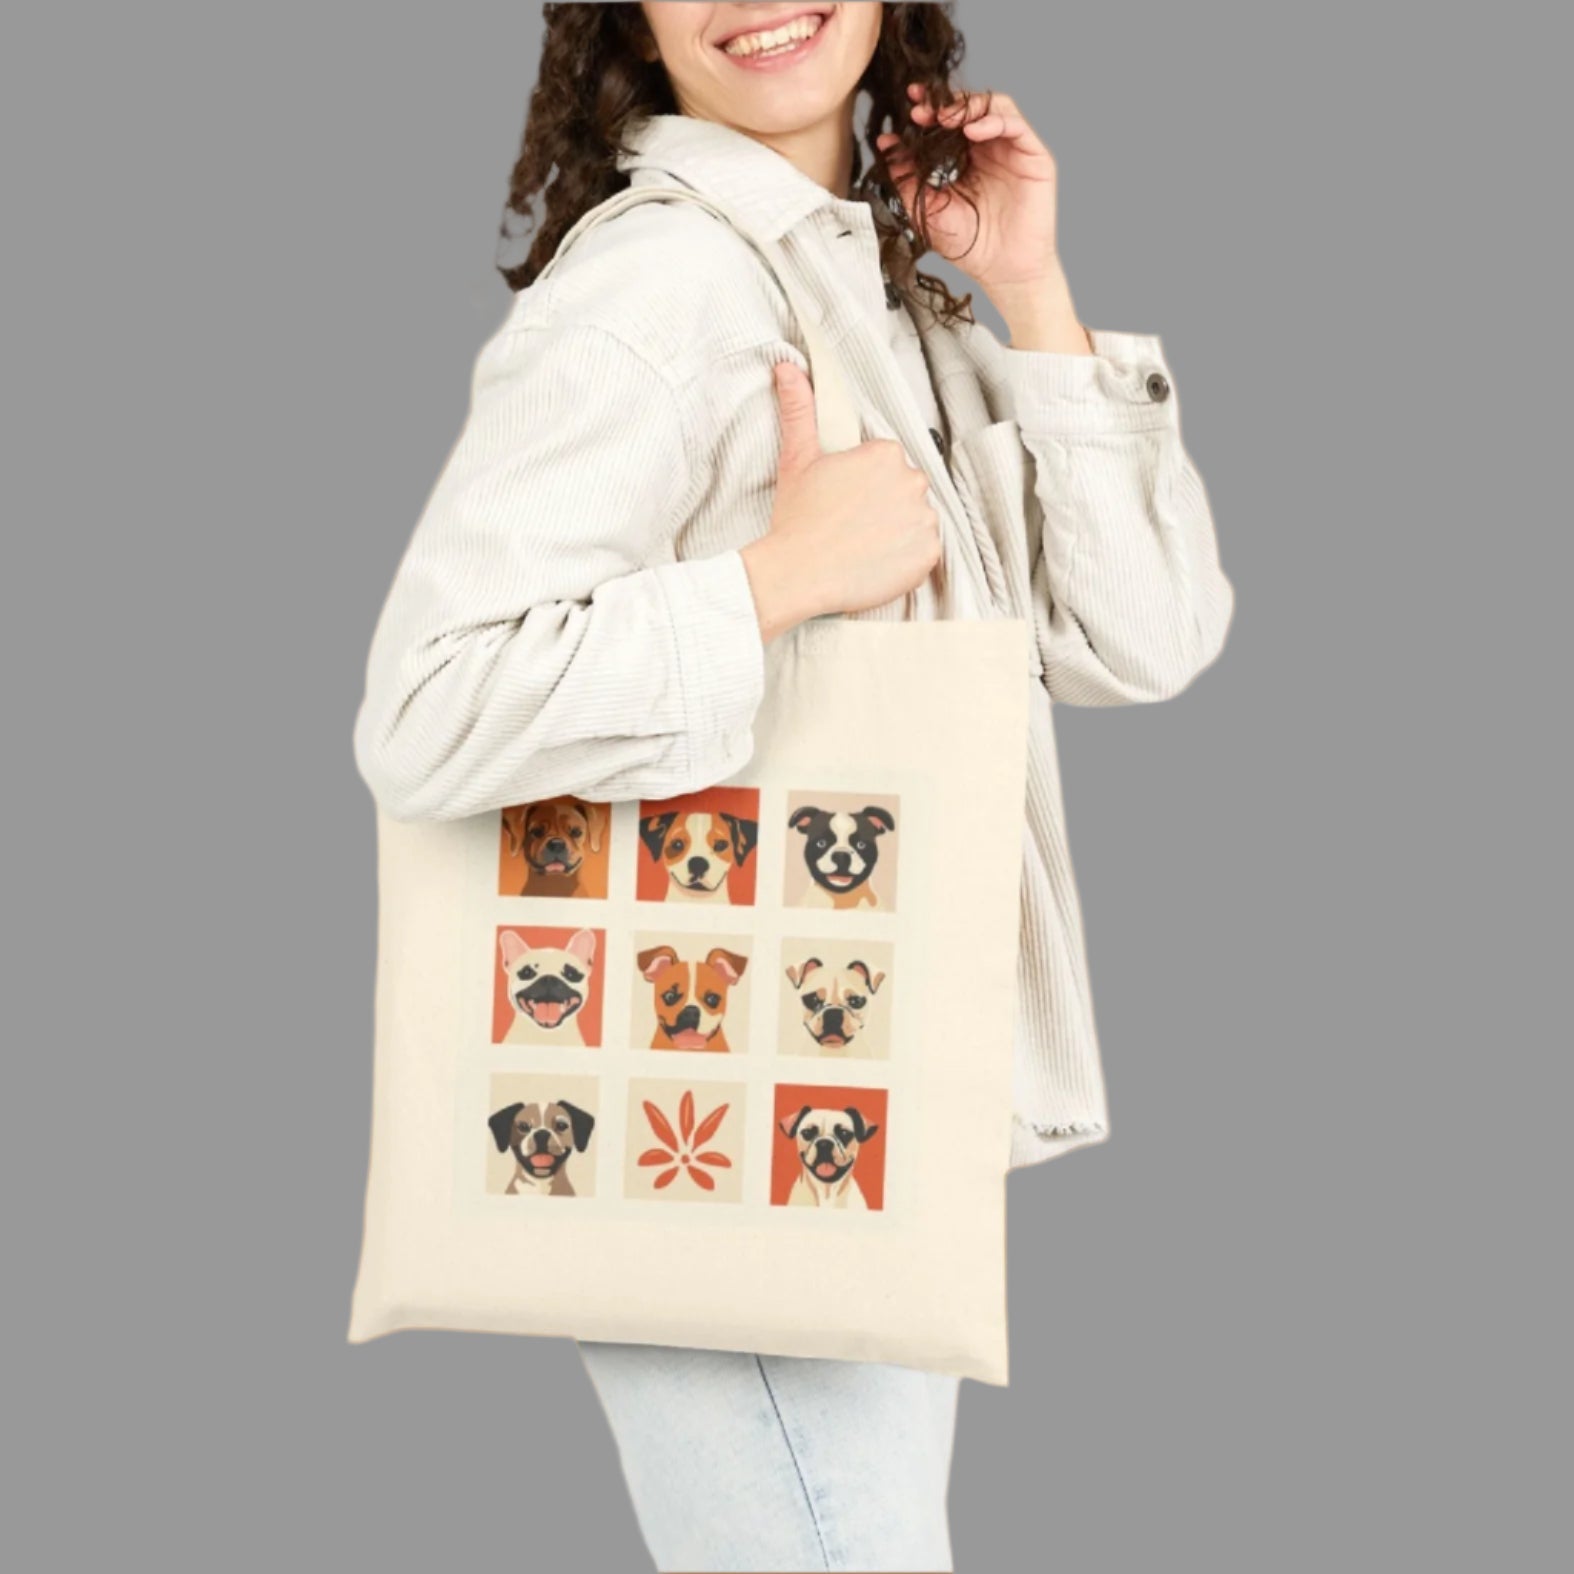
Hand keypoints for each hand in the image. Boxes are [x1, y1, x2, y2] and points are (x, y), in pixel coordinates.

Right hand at [740, 363, 940, 641]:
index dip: (864, 484)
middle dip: (885, 505)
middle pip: (905, 490)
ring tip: (863, 546)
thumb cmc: (797, 518)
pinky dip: (907, 559)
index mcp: (885, 453)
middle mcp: (912, 481)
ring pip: (917, 520)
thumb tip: (787, 368)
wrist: (798, 574)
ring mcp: (924, 519)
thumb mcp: (797, 458)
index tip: (845, 501)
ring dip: (898, 531)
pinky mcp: (929, 555)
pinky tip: (877, 562)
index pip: (886, 464)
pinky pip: (925, 552)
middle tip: (852, 526)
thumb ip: (799, 410)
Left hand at [876, 86, 1090, 354]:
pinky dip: (993, 121)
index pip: (949, 122)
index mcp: (967, 158)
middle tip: (920, 109)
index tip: (909, 104)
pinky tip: (971, 131)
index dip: (930, 109)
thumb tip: (885, 145)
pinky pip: (1015, 125)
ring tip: (944, 117)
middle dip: (944, 103)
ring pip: (994, 107)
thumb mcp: (928, 209)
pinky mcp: (1033, 157)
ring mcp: (1013, 150)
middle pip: (970, 108)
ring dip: (967, 106)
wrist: (1003, 272)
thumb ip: (907, 178)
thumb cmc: (970, 246)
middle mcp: (991, 148)